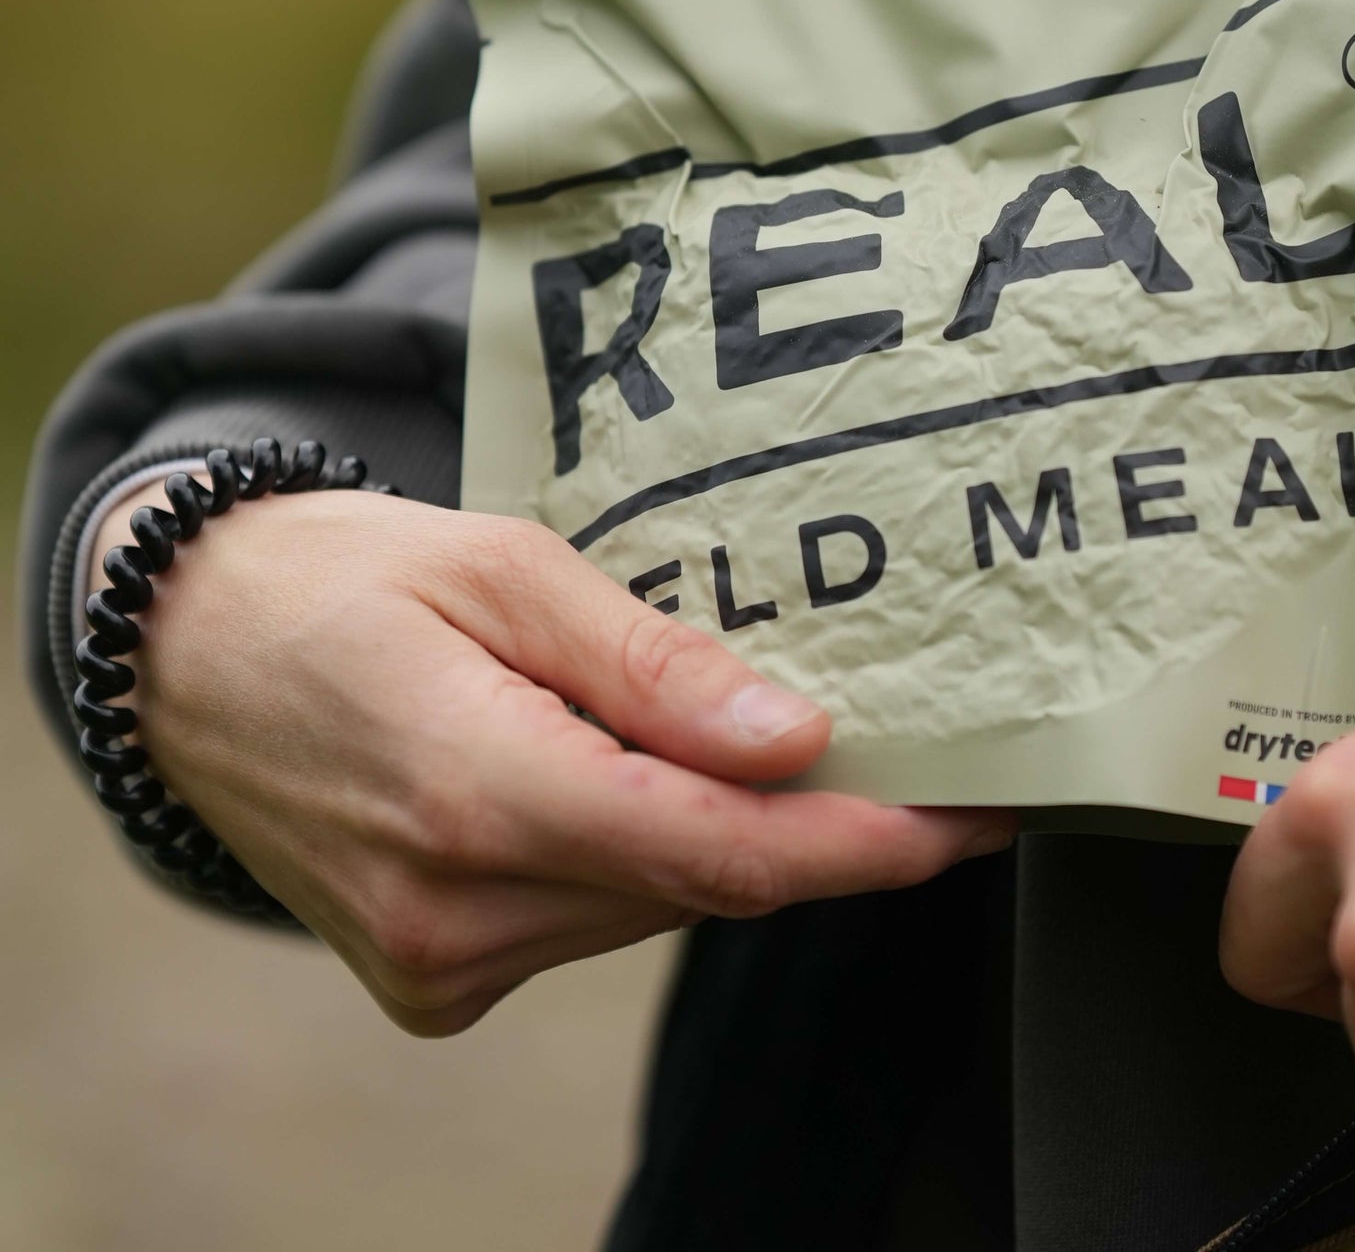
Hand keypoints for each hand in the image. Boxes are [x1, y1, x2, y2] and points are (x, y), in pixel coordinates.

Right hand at [94, 481, 1008, 1033]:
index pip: (722, 852)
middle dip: (818, 822)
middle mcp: (459, 910)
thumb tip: (799, 740)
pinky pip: (591, 920)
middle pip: (701, 881)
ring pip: (652, 905)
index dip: (868, 844)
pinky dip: (646, 854)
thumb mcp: (502, 566)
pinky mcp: (429, 978)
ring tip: (781, 735)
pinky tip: (651, 773)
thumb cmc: (343, 576)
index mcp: (479, 793)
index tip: (978, 814)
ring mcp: (438, 961)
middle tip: (919, 739)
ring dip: (726, 831)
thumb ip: (651, 663)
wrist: (184, 651)